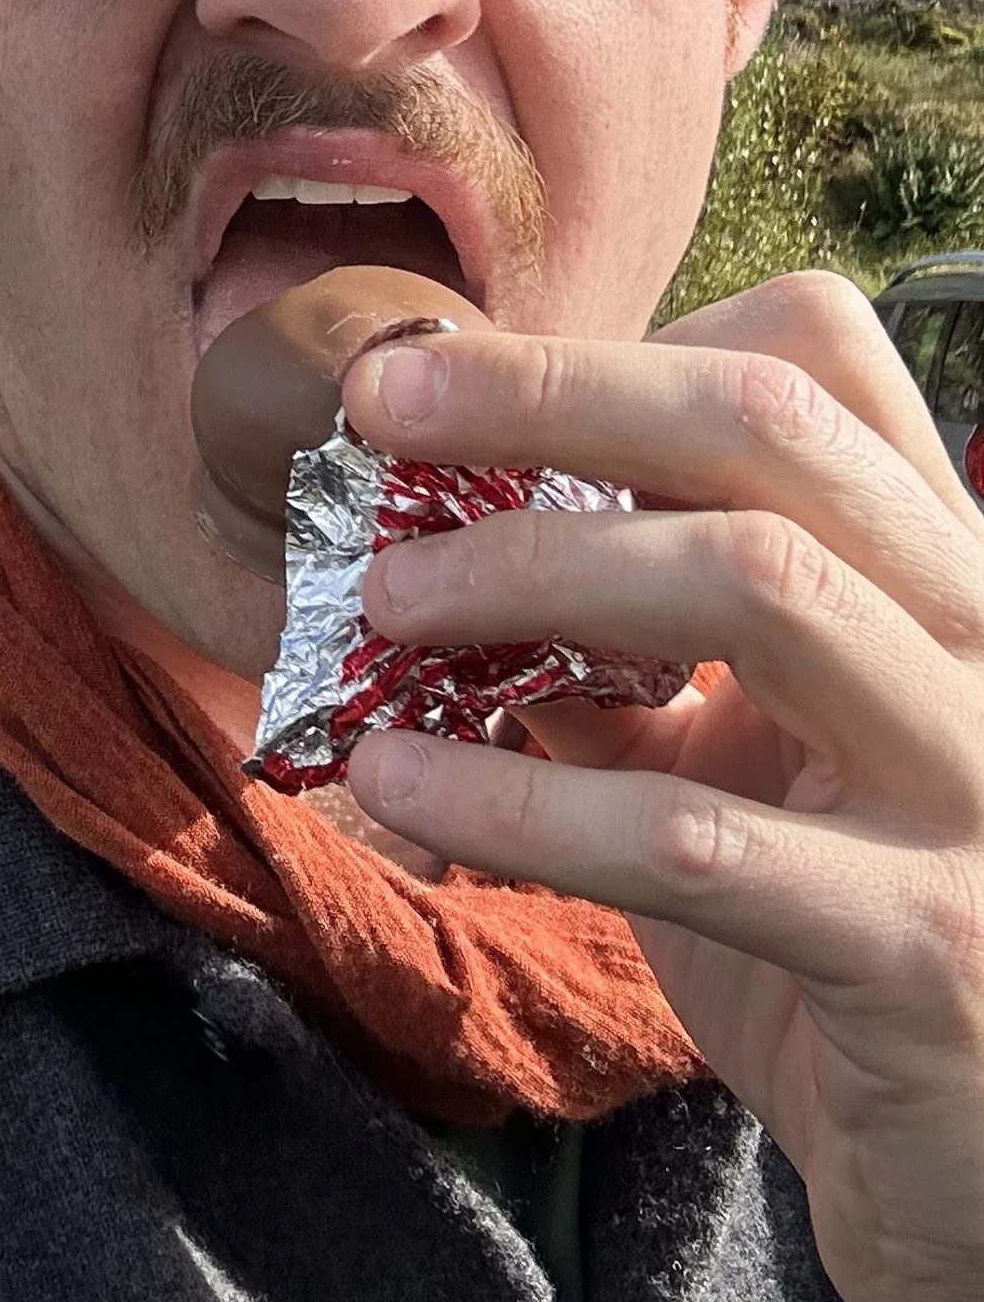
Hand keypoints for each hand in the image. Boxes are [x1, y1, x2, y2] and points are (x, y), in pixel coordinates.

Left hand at [336, 271, 983, 1301]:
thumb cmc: (846, 951)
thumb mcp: (734, 770)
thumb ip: (615, 660)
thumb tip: (414, 549)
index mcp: (941, 575)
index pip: (821, 358)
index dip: (630, 349)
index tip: (460, 385)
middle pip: (772, 427)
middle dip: (552, 392)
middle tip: (378, 405)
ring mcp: (978, 789)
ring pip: (757, 586)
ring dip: (534, 568)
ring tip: (379, 600)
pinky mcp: (931, 950)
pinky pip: (692, 839)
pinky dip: (521, 799)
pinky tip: (398, 779)